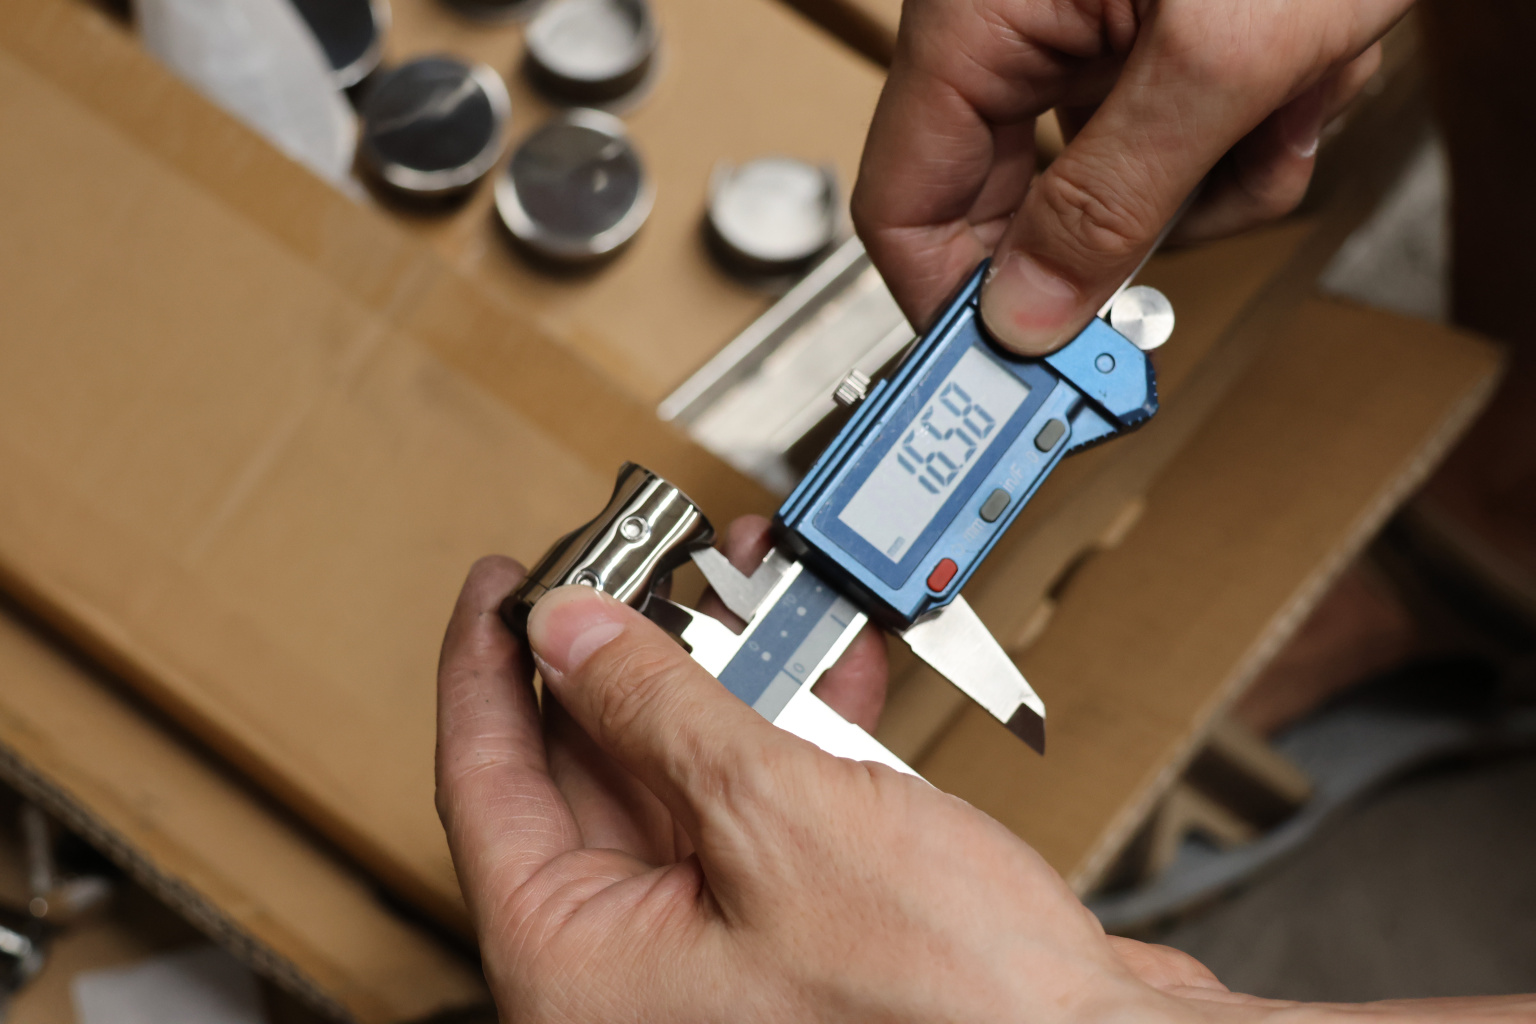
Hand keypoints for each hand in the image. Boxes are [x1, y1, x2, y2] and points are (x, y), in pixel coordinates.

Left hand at [435, 517, 1257, 1021]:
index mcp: (582, 967)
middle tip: (645, 563)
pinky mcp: (802, 924)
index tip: (498, 586)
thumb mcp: (776, 818)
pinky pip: (766, 804)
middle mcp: (637, 964)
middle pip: (592, 770)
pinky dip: (792, 726)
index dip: (485, 667)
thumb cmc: (950, 1007)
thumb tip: (574, 632)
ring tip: (745, 581)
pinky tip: (824, 658)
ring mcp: (722, 944)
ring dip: (724, 676)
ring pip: (689, 776)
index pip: (486, 785)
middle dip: (632, 652)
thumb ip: (658, 710)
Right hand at [852, 0, 1409, 352]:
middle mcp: (1013, 37)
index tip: (1012, 380)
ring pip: (1110, 200)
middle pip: (1012, 215)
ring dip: (1214, 192)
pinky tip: (1302, 86)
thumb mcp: (1219, 56)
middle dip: (1121, 246)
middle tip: (1169, 293)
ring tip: (1286, 116)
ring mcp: (1084, 44)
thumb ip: (1112, 200)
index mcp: (978, 21)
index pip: (906, 206)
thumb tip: (1026, 317)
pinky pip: (1169, 159)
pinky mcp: (1146, 50)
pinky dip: (1246, 149)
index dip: (955, 306)